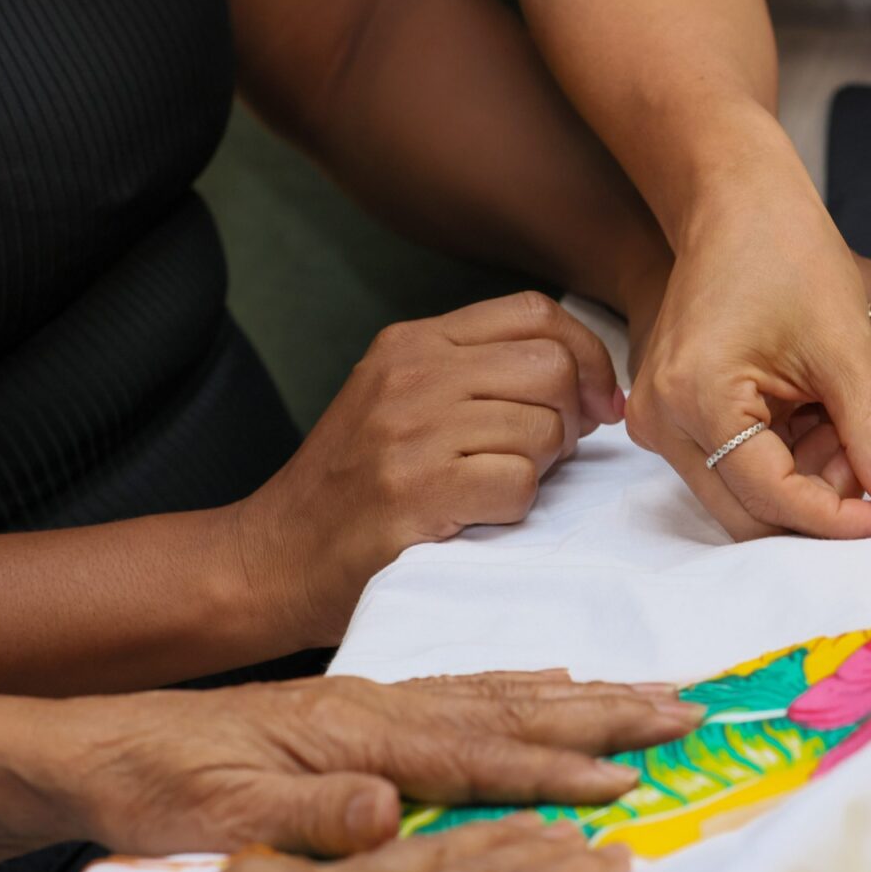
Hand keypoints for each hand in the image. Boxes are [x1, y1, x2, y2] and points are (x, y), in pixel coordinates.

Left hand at [60, 671, 697, 857]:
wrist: (104, 743)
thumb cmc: (159, 783)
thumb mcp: (216, 812)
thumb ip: (307, 813)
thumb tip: (389, 813)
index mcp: (356, 734)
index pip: (476, 757)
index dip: (552, 774)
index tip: (621, 785)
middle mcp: (382, 706)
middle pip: (513, 710)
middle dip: (604, 715)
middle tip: (682, 712)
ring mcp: (380, 700)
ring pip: (503, 694)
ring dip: (584, 696)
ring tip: (651, 692)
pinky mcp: (370, 706)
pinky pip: (469, 689)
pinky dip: (524, 685)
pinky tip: (556, 682)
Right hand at [235, 292, 623, 644]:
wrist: (273, 558)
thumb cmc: (356, 487)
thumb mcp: (405, 400)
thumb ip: (484, 376)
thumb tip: (597, 387)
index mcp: (415, 342)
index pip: (536, 313)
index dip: (588, 355)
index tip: (597, 403)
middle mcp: (412, 374)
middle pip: (552, 368)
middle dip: (570, 418)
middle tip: (544, 456)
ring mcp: (410, 431)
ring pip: (544, 428)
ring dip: (539, 470)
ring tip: (491, 488)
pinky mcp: (416, 491)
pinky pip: (520, 484)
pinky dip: (514, 509)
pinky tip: (475, 516)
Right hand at [624, 175, 870, 540]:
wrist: (736, 200)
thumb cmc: (786, 251)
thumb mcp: (845, 348)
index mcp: (697, 400)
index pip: (774, 499)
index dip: (842, 519)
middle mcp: (662, 422)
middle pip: (751, 513)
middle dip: (824, 503)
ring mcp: (661, 420)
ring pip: (747, 496)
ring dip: (810, 480)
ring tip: (849, 423)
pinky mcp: (676, 415)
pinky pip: (738, 466)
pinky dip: (791, 458)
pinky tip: (822, 417)